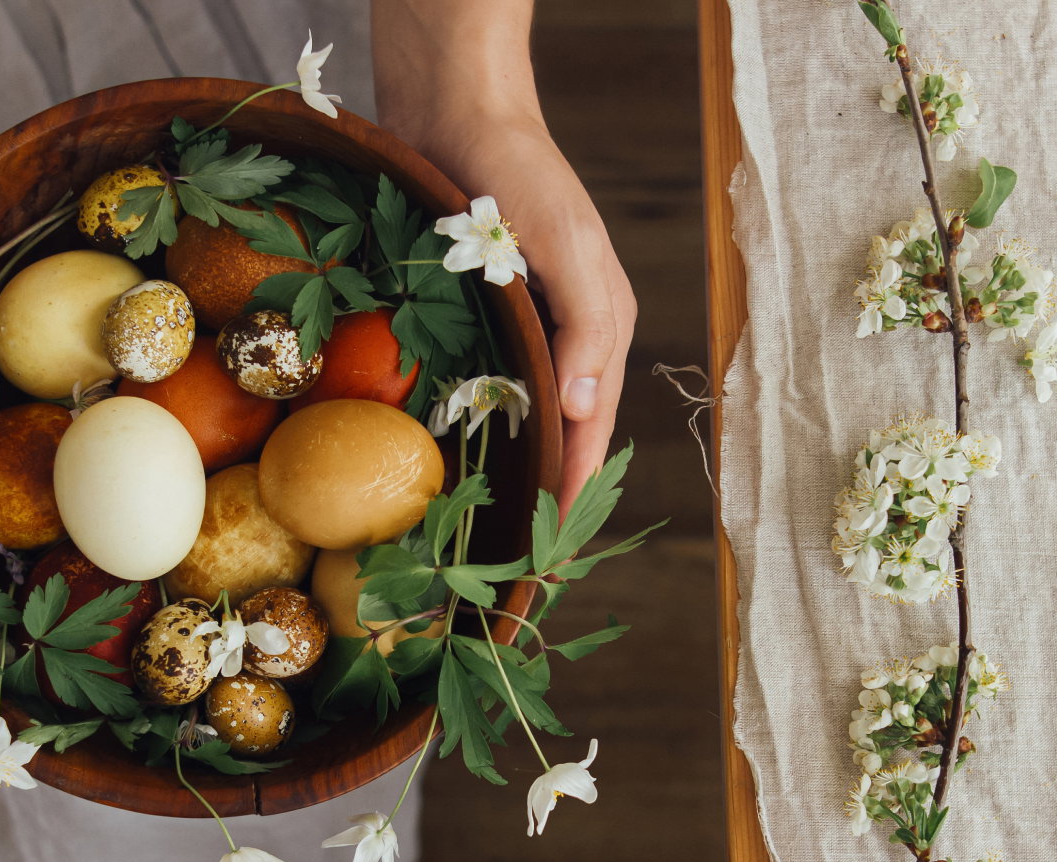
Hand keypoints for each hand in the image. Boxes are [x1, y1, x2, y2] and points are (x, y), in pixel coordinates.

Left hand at [384, 112, 636, 512]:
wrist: (460, 112)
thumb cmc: (523, 176)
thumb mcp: (568, 248)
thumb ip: (587, 328)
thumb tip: (586, 411)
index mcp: (603, 328)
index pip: (593, 429)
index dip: (576, 487)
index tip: (554, 549)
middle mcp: (568, 336)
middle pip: (564, 429)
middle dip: (548, 488)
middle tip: (520, 554)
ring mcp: (525, 326)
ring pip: (524, 412)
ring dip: (512, 461)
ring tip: (488, 520)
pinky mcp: (482, 314)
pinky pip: (484, 381)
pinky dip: (476, 419)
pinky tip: (453, 449)